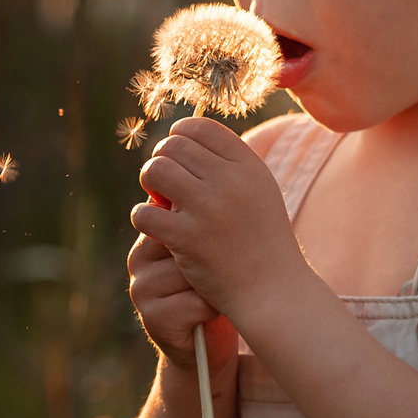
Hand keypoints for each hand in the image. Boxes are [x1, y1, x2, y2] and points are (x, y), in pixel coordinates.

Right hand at [127, 229, 238, 368]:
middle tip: (220, 274)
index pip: (175, 216)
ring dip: (214, 285)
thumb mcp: (206, 251)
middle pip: (184, 243)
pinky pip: (195, 302)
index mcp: (150, 236)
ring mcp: (141, 290)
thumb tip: (208, 194)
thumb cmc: (215, 290)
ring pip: (190, 273)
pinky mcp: (153, 318)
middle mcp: (138, 260)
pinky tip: (212, 313)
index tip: (220, 244)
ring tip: (216, 293)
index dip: (205, 230)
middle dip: (210, 260)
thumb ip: (199, 226)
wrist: (207, 349)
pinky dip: (213, 308)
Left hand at [129, 116, 305, 324]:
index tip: (177, 156)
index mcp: (248, 166)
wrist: (273, 290)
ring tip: (159, 201)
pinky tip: (156, 228)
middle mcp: (229, 182)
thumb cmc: (262, 240)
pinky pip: (144, 212)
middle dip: (161, 161)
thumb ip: (227, 164)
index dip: (179, 136)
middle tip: (164, 183)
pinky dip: (143, 218)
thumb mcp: (258, 190)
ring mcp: (208, 209)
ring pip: (155, 171)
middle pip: (172, 146)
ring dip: (149, 183)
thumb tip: (180, 139)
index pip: (199, 126)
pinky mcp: (187, 239)